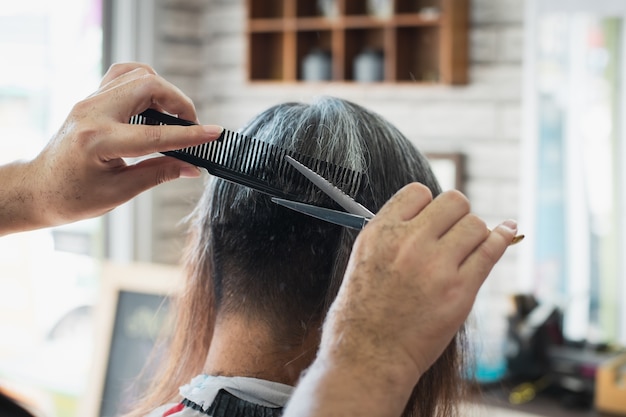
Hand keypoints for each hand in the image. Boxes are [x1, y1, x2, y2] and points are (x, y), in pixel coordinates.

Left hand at [0, 62, 222, 234]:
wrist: (38, 189)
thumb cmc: (73, 196)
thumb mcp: (119, 191)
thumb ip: (159, 173)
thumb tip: (192, 167)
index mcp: (99, 141)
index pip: (156, 134)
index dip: (190, 135)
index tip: (214, 133)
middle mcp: (92, 113)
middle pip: (148, 85)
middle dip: (179, 103)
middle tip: (192, 126)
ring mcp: (89, 101)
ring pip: (137, 75)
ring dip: (164, 91)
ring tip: (174, 116)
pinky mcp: (90, 99)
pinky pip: (123, 75)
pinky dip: (145, 83)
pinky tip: (154, 103)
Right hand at [285, 183, 516, 416]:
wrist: (368, 357)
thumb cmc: (360, 315)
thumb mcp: (362, 261)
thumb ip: (390, 236)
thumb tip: (424, 220)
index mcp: (380, 233)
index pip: (418, 192)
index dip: (428, 204)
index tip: (432, 219)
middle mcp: (408, 242)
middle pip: (453, 201)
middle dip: (456, 214)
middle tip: (453, 233)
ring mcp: (436, 266)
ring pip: (475, 224)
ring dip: (474, 232)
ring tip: (467, 249)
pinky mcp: (460, 290)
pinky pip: (491, 250)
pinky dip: (502, 238)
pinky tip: (507, 231)